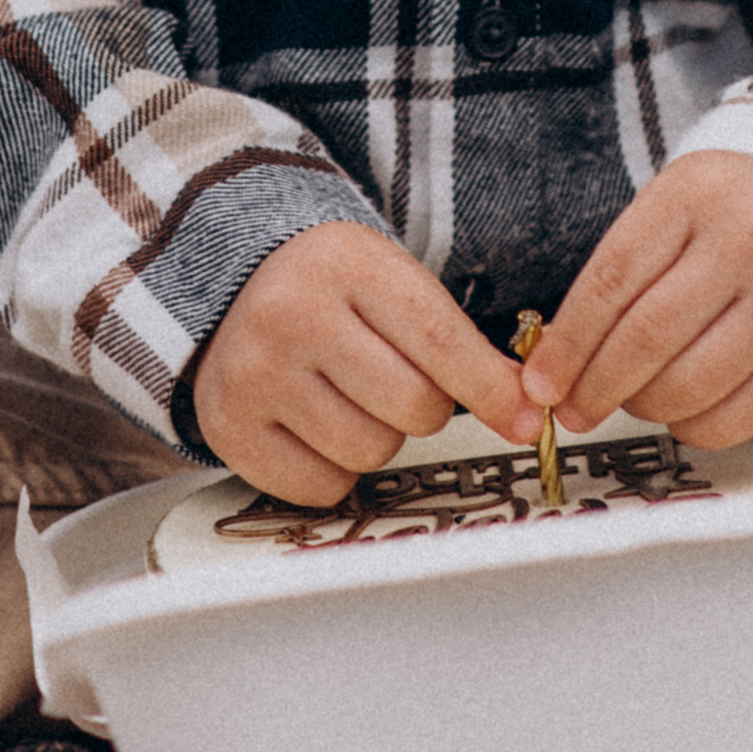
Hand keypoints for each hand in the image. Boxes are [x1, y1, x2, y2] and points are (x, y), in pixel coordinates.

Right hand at [192, 223, 533, 503]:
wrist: (232, 287)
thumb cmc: (332, 292)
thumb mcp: (394, 285)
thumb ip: (460, 344)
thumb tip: (524, 412)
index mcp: (345, 264)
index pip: (439, 339)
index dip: (490, 388)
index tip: (525, 418)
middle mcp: (291, 315)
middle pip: (413, 406)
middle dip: (424, 407)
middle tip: (396, 382)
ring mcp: (252, 374)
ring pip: (370, 452)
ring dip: (377, 438)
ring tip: (349, 397)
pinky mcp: (227, 427)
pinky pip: (321, 487)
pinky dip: (333, 469)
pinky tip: (314, 425)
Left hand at [517, 153, 752, 450]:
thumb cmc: (733, 206)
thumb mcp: (672, 204)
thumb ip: (621, 271)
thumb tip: (562, 360)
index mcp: (695, 195)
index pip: (612, 280)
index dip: (568, 344)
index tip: (542, 382)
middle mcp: (747, 242)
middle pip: (649, 338)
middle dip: (597, 387)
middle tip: (572, 408)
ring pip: (694, 383)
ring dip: (644, 407)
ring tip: (630, 400)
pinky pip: (742, 413)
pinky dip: (695, 427)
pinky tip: (680, 412)